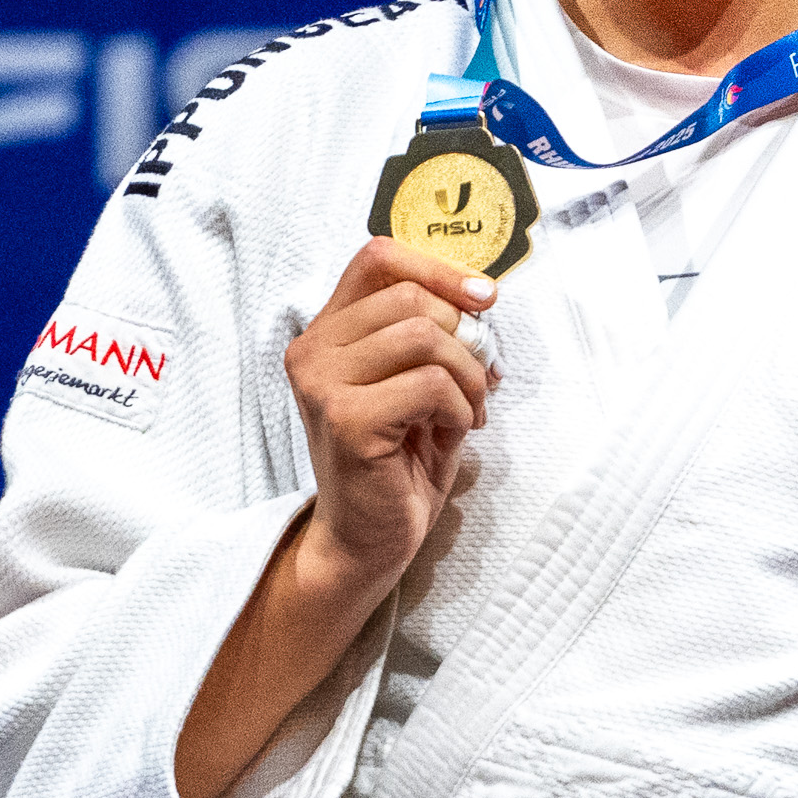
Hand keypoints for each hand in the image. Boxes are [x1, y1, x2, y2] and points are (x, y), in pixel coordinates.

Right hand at [282, 236, 498, 600]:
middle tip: (480, 380)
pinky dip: (460, 407)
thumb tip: (481, 295)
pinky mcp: (346, 421)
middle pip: (410, 297)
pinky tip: (451, 433)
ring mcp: (323, 385)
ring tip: (468, 410)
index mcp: (327, 332)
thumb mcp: (414, 382)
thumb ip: (432, 333)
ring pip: (424, 337)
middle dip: (465, 335)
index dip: (438, 267)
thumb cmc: (396, 462)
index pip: (378, 257)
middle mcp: (312, 351)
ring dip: (467, 375)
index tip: (484, 298)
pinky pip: (431, 384)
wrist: (367, 540)